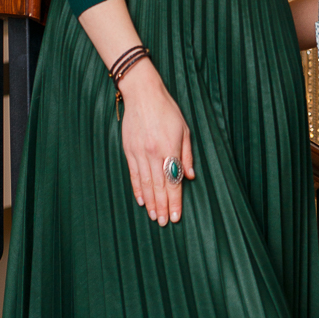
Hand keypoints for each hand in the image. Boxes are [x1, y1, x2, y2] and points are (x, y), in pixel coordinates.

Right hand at [118, 58, 194, 224]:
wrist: (143, 94)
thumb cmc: (167, 109)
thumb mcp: (184, 129)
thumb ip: (187, 154)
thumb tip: (189, 176)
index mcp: (169, 148)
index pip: (173, 181)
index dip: (175, 200)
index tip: (177, 216)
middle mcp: (153, 153)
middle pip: (159, 186)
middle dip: (163, 206)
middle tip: (165, 223)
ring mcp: (139, 153)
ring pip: (145, 184)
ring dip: (150, 202)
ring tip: (155, 217)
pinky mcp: (129, 150)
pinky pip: (133, 174)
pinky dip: (137, 189)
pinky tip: (141, 201)